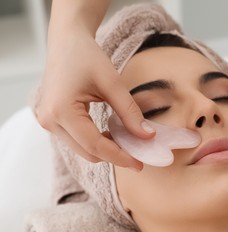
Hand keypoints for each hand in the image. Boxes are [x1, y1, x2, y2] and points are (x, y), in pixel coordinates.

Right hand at [35, 31, 154, 169]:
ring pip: (82, 149)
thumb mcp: (113, 83)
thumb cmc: (86, 56)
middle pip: (87, 152)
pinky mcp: (52, 119)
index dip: (119, 156)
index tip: (140, 163)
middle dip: (114, 155)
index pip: (95, 146)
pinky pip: (77, 139)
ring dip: (105, 149)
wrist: (67, 40)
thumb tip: (147, 136)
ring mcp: (48, 121)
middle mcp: (50, 120)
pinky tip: (113, 133)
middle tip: (138, 153)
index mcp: (61, 111)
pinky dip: (96, 140)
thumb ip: (130, 112)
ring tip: (128, 142)